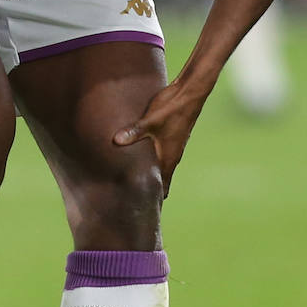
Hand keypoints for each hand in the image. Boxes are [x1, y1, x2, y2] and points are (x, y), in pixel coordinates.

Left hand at [113, 80, 206, 195]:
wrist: (190, 92)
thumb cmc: (172, 108)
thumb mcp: (150, 121)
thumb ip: (134, 132)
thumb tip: (116, 141)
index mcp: (168, 158)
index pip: (163, 188)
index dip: (155, 202)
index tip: (144, 214)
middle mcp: (172, 156)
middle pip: (161, 181)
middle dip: (149, 191)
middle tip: (133, 203)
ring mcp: (172, 146)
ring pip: (159, 167)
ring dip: (149, 175)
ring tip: (132, 184)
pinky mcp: (169, 136)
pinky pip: (159, 154)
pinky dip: (149, 160)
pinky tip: (138, 157)